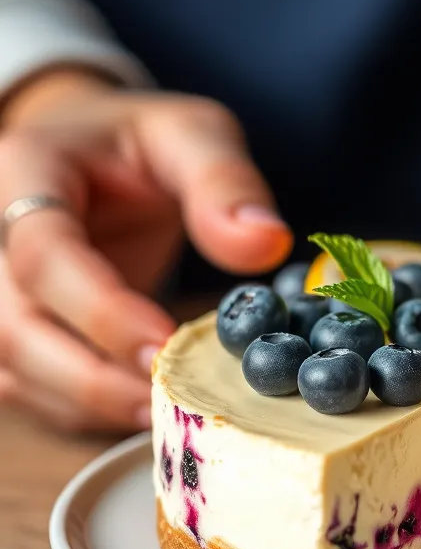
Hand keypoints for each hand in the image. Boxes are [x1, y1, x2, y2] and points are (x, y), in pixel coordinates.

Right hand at [0, 69, 292, 432]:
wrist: (91, 151)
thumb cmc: (140, 142)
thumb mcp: (193, 135)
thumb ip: (226, 182)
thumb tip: (267, 244)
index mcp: (26, 170)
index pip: (44, 254)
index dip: (101, 310)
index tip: (167, 344)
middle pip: (15, 326)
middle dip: (91, 376)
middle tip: (171, 398)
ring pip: (13, 367)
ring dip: (87, 403)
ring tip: (166, 413)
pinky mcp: (16, 324)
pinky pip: (26, 384)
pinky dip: (82, 409)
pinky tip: (143, 409)